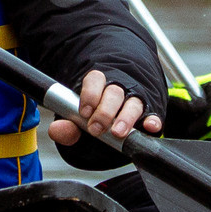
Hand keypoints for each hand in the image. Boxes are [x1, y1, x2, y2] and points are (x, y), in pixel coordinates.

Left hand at [48, 68, 162, 149]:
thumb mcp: (78, 119)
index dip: (89, 95)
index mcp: (98, 84)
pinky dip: (152, 121)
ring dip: (126, 117)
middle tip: (95, 128)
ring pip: (133, 103)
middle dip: (104, 111)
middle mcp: (118, 89)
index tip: (83, 112)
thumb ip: (67, 125)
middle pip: (114, 93)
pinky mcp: (148, 114)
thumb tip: (58, 130)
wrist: (115, 115)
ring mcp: (134, 100)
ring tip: (118, 132)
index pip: (94, 79)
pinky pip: (152, 115)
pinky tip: (150, 127)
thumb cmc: (94, 115)